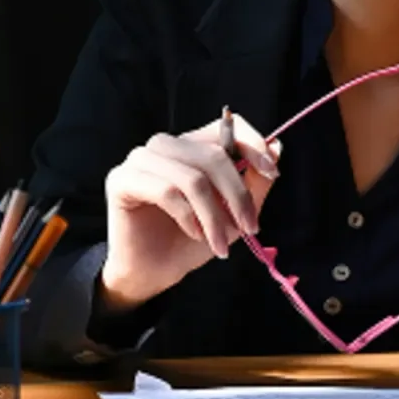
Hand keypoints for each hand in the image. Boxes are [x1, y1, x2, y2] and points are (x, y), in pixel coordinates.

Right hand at [99, 115, 281, 314]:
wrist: (154, 272)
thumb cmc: (190, 240)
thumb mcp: (233, 214)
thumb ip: (254, 182)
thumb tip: (277, 147)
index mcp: (191, 145)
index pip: (226, 125)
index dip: (252, 144)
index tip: (271, 173)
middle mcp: (165, 145)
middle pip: (213, 155)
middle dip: (237, 196)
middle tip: (249, 228)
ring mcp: (141, 159)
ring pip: (192, 177)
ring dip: (213, 214)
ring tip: (219, 242)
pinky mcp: (122, 179)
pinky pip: (166, 191)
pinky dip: (188, 216)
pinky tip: (194, 234)